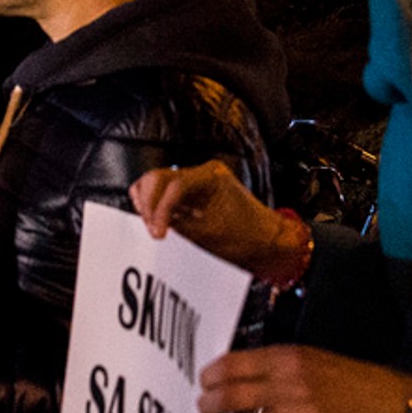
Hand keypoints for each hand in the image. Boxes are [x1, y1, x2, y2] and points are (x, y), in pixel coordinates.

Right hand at [128, 161, 296, 279]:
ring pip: (154, 182)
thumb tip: (154, 227)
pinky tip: (154, 222)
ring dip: (147, 204)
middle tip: (152, 230)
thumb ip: (180, 227)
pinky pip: (159, 193)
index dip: (161, 210)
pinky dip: (151, 206)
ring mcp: (191, 183)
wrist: (264, 239)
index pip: (175, 185)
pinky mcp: (185, 195)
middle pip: (158, 178)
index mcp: (211, 176)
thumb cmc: (247, 235)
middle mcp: (199, 174)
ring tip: (151, 226)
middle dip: (149, 205)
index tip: (158, 233)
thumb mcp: (211, 234)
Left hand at [197, 346, 411, 412]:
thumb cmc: (354, 381)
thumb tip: (234, 374)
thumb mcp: (315, 358)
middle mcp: (293, 387)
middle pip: (233, 396)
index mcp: (293, 359)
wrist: (395, 408)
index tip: (203, 380)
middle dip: (208, 404)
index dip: (211, 375)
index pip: (236, 364)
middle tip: (201, 408)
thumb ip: (277, 364)